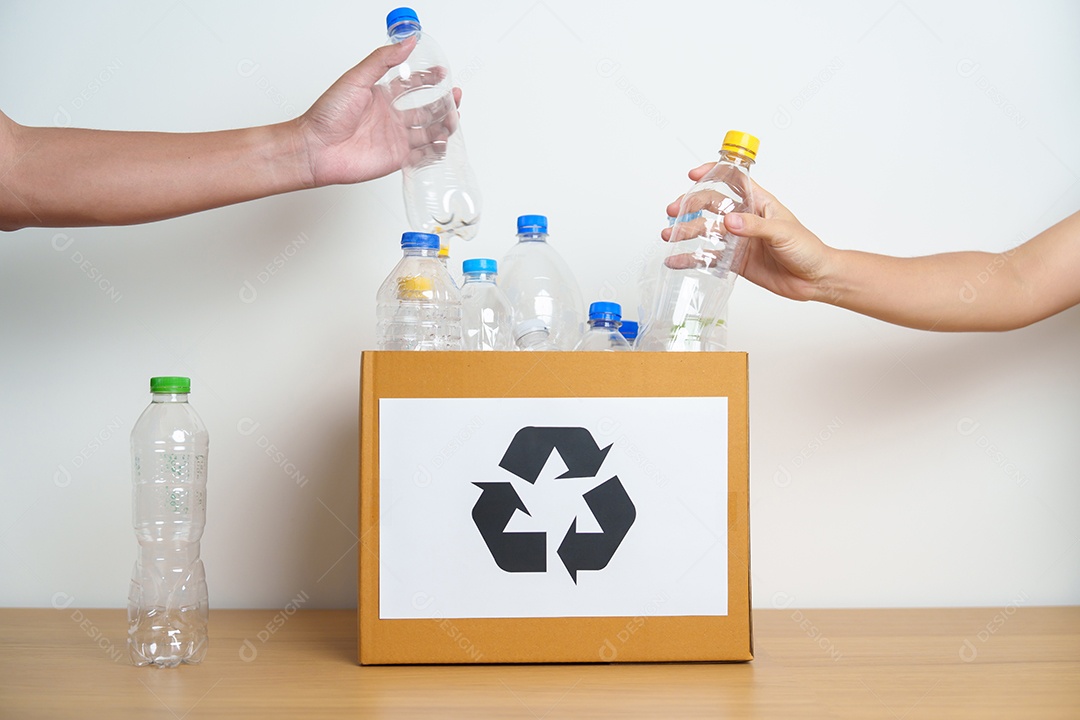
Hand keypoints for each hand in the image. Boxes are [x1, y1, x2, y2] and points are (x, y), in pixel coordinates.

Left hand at [296, 38, 462, 187]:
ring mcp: (396, 138)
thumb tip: (407, 41)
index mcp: (382, 96)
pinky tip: (443, 144)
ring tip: (451, 119)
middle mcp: (391, 117)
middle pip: (426, 109)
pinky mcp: (397, 159)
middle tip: (454, 98)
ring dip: (443, 126)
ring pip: (429, 131)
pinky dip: (436, 151)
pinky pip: (422, 156)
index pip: (412, 85)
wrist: (316, 148)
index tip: (442, 74)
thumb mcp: (357, 78)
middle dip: (443, 104)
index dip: (429, 79)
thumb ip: (383, 59)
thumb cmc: (328, 114)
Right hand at [664, 162, 834, 301]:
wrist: (814, 279)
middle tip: (674, 210)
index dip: (713, 173)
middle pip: (711, 205)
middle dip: (690, 205)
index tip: (693, 175)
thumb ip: (755, 227)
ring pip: (706, 231)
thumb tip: (728, 221)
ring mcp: (739, 240)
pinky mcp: (735, 261)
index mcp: (759, 203)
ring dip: (686, 232)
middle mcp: (745, 219)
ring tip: (670, 235)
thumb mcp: (783, 233)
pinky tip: (676, 260)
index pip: (733, 180)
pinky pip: (708, 257)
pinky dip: (691, 258)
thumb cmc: (807, 249)